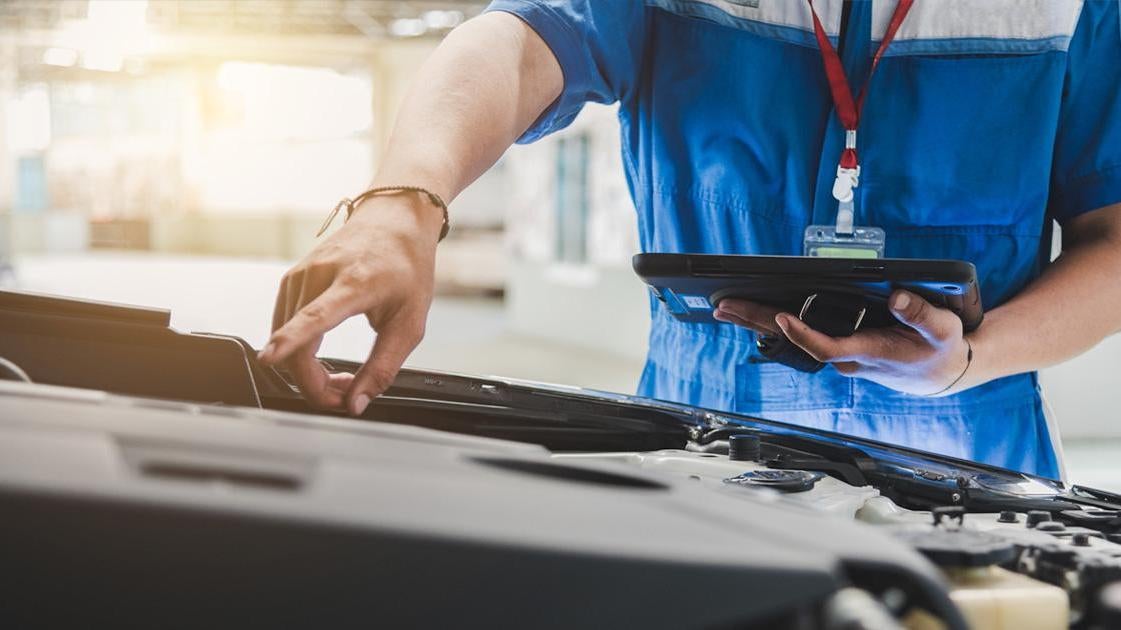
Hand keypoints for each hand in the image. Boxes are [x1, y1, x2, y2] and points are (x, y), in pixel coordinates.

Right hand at [258, 193, 442, 414]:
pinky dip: (298, 350)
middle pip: (296, 342)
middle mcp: (320, 274)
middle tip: (345, 396)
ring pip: (285, 338)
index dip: (290, 341)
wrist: (394, 219)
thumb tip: (356, 404)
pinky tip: (323, 354)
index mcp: (355, 283)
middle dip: (313, 383)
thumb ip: (383, 368)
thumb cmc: (407, 266)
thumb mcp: (410, 323)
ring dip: (307, 369)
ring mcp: (301, 274)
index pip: (315, 316)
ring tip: (344, 377)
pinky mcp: (291, 279)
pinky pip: (284, 325)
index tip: (269, 357)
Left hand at [714, 291, 972, 395]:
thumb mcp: (943, 328)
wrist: (942, 373)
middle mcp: (847, 358)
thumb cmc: (942, 348)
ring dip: (758, 323)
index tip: (782, 317)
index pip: (826, 347)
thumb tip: (897, 298)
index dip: (803, 335)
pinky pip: (800, 335)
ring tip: (725, 307)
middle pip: (795, 343)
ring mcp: (840, 355)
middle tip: (725, 306)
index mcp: (869, 352)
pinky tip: (752, 315)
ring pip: (792, 340)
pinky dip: (774, 324)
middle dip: (759, 323)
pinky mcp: (838, 349)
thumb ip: (920, 314)